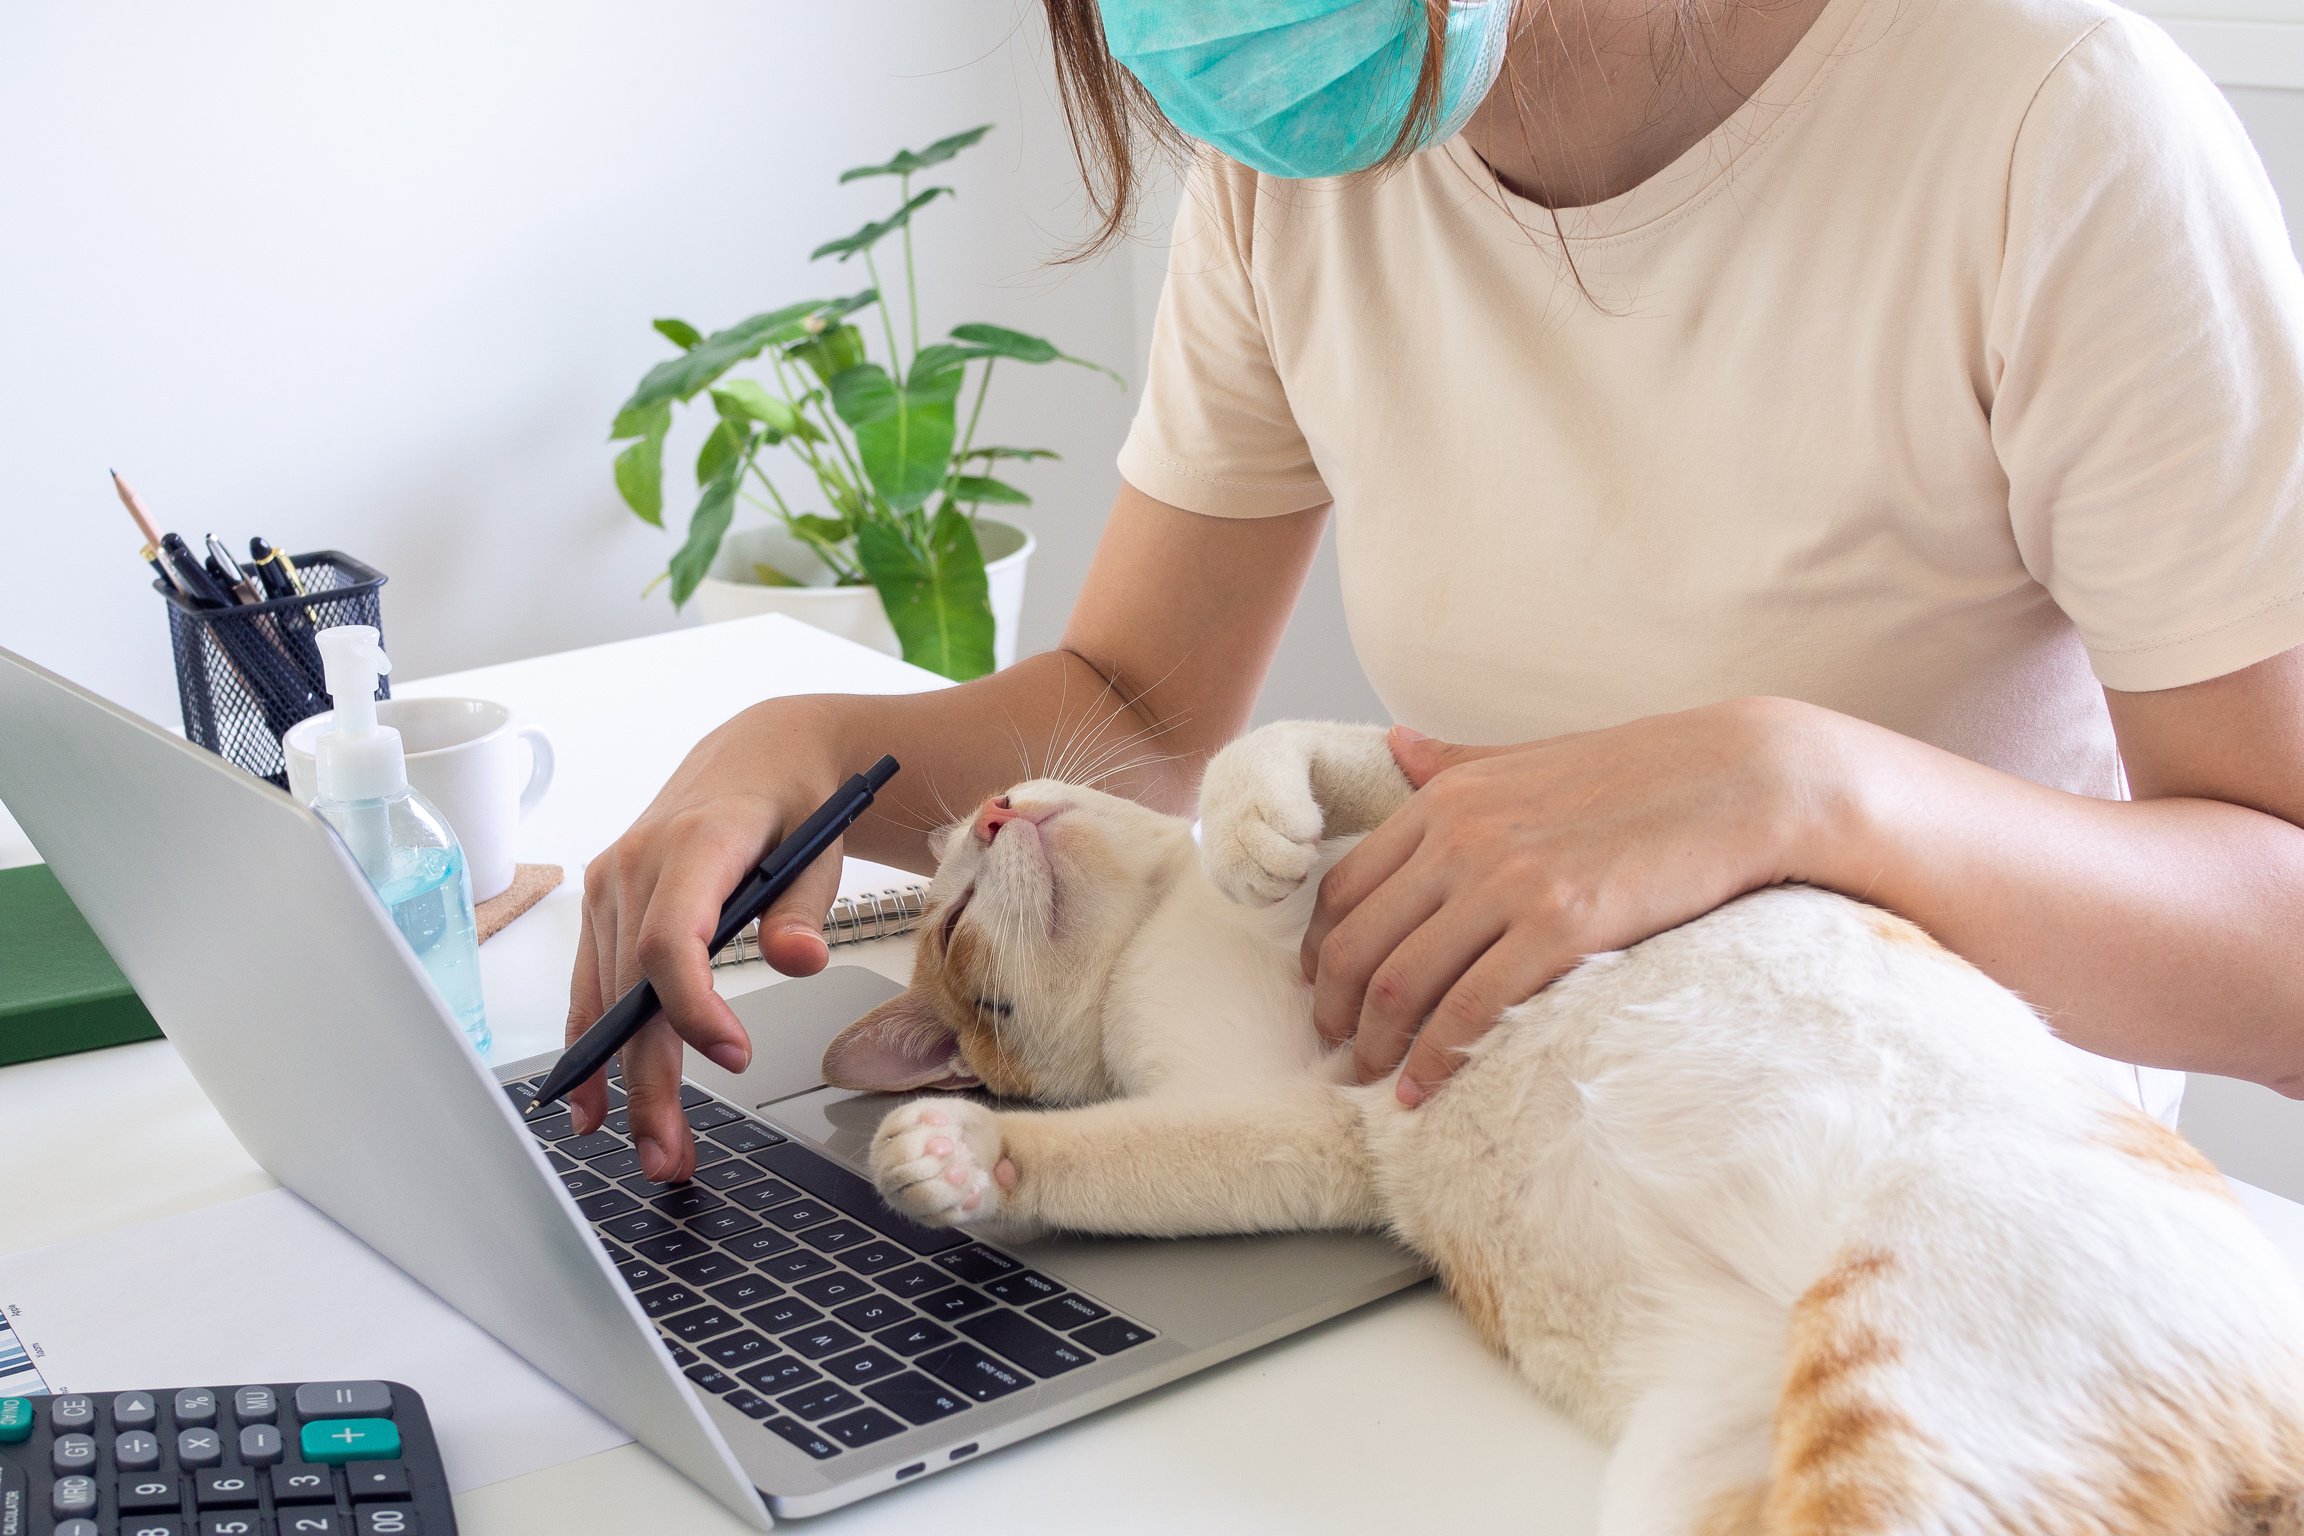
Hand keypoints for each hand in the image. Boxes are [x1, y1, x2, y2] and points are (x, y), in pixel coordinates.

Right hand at [566, 699, 849, 1178]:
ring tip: (654, 1148)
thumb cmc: (796, 800)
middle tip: (671, 1153)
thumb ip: (805, 907)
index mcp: (694, 844)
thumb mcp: (822, 844)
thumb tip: (797, 960)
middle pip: (633, 988)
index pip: (671, 941)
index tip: (734, 1057)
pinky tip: (591, 1101)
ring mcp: (611, 884)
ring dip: (623, 1080)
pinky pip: (591, 982)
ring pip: (607, 997)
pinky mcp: (605, 903)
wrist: (764, 752)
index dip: (692, 1007)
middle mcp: (635, 864)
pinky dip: (591, 1043)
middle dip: (649, 1079)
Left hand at [1301, 699, 1839, 1105]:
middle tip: (1339, 1051)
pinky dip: (1436, 1058)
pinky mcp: (1560, 926)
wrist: (1741, 779)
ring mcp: (1508, 882)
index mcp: (1446, 797)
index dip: (1322, 952)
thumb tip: (1395, 746)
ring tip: (1377, 1079)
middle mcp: (1461, 837)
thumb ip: (1457, 761)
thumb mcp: (1530, 756)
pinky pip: (1471, 1009)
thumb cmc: (1639, 773)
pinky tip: (1427, 1088)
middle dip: (1335, 1011)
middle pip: (1357, 943)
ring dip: (1377, 1044)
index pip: (1345, 888)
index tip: (1324, 992)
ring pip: (1400, 983)